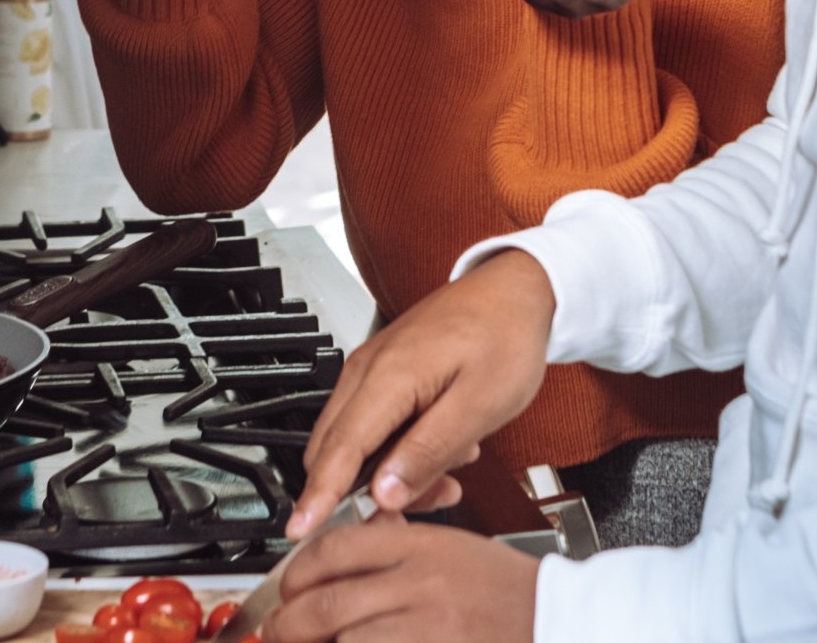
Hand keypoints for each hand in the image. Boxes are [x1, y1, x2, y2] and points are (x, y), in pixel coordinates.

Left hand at [266, 516, 537, 642]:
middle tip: (274, 632)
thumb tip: (344, 554)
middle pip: (325, 604)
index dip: (296, 571)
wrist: (558, 622)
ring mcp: (425, 628)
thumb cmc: (510, 592)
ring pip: (342, 639)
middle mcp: (420, 586)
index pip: (336, 549)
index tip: (286, 589)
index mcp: (422, 547)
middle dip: (286, 624)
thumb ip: (402, 547)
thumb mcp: (454, 550)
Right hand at [292, 251, 555, 536]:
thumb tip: (384, 491)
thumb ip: (428, 451)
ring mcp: (372, 369)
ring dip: (388, 472)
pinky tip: (439, 450)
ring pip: (355, 441)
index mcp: (389, 376)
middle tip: (414, 509)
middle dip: (364, 493)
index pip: (339, 450)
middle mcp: (368, 370)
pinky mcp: (384, 373)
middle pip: (337, 450)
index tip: (300, 528)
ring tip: (446, 476)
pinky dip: (396, 450)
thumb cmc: (505, 336)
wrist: (516, 289)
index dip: (319, 496)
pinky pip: (372, 425)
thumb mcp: (479, 406)